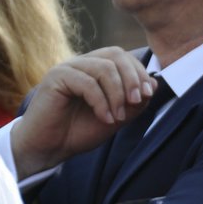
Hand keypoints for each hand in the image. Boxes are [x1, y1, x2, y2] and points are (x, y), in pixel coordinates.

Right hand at [11, 47, 158, 174]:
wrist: (49, 149)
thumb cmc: (78, 132)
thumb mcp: (115, 117)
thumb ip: (134, 102)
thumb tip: (153, 84)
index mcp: (94, 67)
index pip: (121, 56)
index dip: (138, 72)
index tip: (147, 95)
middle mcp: (81, 63)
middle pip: (114, 55)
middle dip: (131, 78)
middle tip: (136, 102)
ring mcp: (67, 68)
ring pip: (103, 68)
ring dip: (117, 94)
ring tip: (117, 117)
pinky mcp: (56, 78)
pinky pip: (87, 83)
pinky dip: (101, 102)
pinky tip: (105, 119)